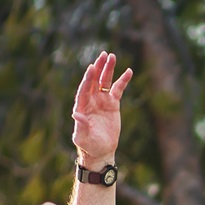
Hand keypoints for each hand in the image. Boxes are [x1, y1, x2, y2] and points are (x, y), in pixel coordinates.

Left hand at [72, 51, 132, 165]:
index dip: (88, 79)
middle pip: (94, 80)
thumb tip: (76, 114)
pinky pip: (118, 89)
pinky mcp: (112, 104)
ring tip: (112, 56)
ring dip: (108, 69)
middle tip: (103, 55)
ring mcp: (102, 101)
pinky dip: (122, 81)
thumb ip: (80, 126)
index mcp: (82, 106)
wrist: (101, 150)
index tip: (92, 67)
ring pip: (105, 81)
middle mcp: (91, 100)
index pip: (85, 89)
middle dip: (98, 68)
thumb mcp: (82, 137)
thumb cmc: (89, 145)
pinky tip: (129, 71)